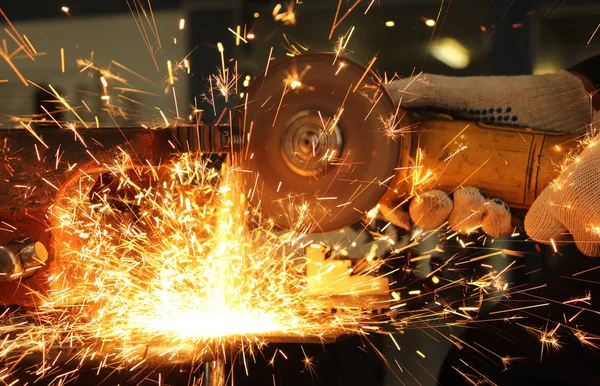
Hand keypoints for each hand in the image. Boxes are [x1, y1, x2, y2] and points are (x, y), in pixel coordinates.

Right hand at [381, 69, 595, 252]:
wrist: (553, 104)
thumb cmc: (499, 97)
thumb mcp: (449, 91)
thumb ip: (411, 93)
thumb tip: (375, 97)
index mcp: (429, 159)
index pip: (399, 191)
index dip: (391, 206)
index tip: (395, 207)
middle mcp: (450, 180)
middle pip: (424, 214)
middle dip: (428, 213)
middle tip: (439, 197)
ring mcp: (479, 194)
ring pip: (457, 224)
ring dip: (461, 215)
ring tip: (476, 193)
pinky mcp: (509, 205)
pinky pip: (493, 227)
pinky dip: (491, 222)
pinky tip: (497, 205)